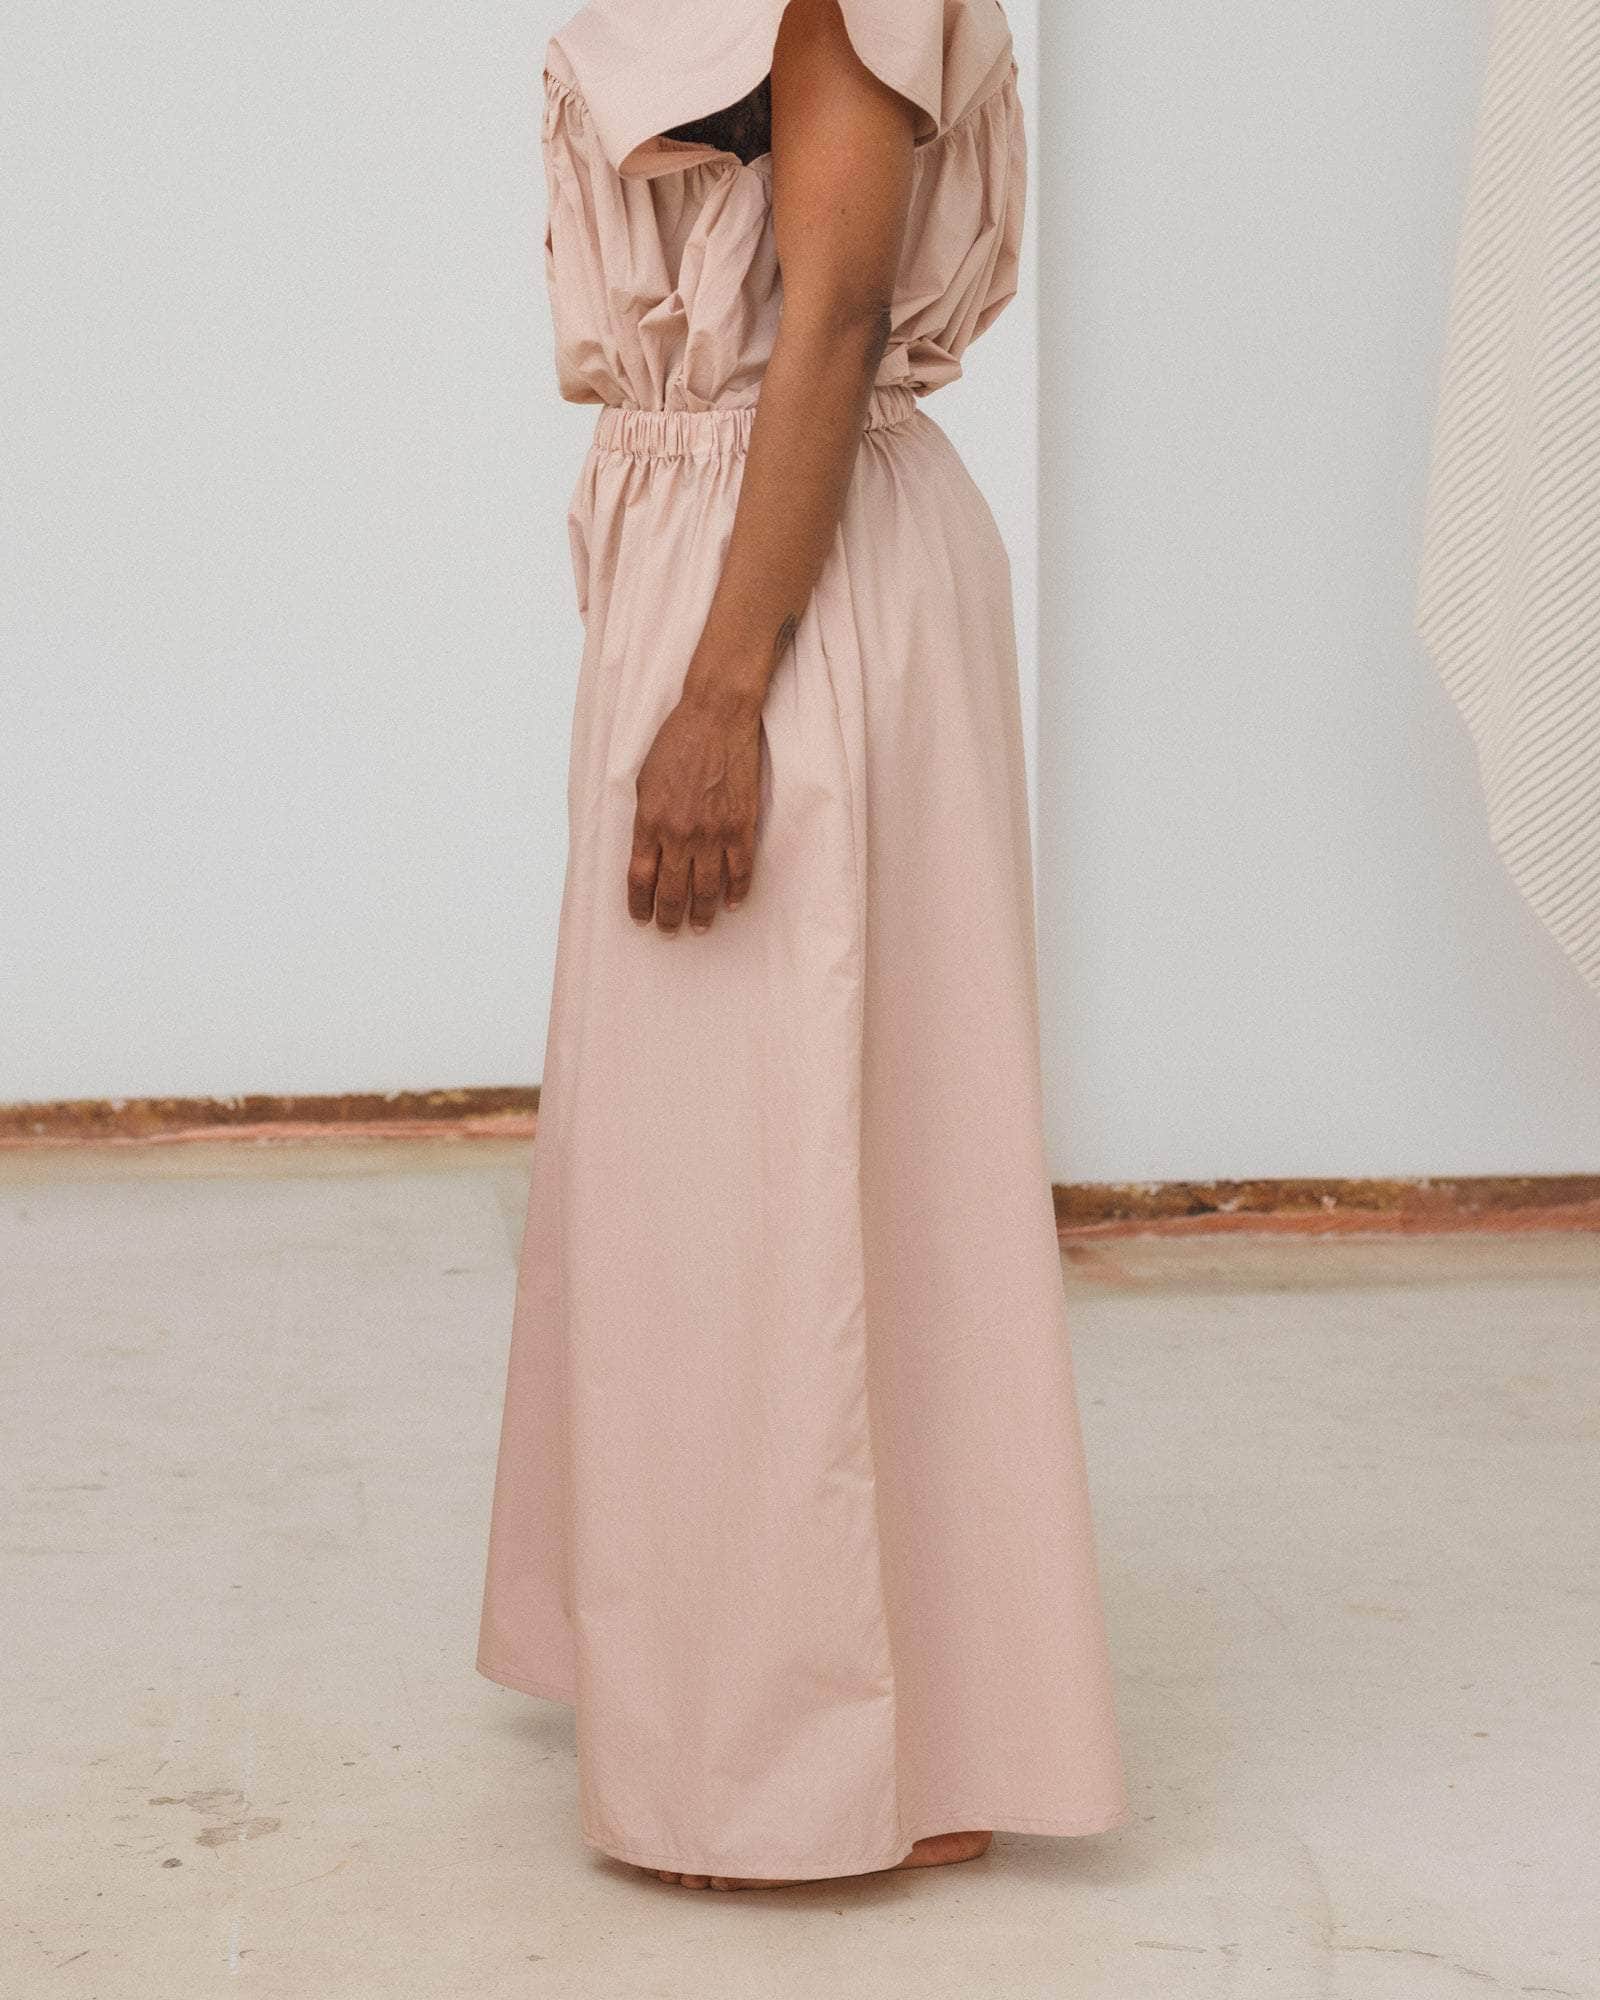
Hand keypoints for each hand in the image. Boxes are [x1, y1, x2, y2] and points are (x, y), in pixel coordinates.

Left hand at [629, 686, 761, 932]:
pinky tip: (732, 904)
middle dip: (669, 917)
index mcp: (649, 822)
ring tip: (698, 927)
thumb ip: (645, 820)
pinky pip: (740, 871)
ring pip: (706, 889)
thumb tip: (647, 851)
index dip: (640, 904)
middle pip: (672, 891)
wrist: (715, 718)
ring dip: (701, 913)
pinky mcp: (741, 827)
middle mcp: (678, 834)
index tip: (641, 919)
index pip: (640, 879)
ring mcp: (712, 833)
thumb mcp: (644, 781)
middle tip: (669, 931)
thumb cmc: (676, 742)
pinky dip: (737, 892)